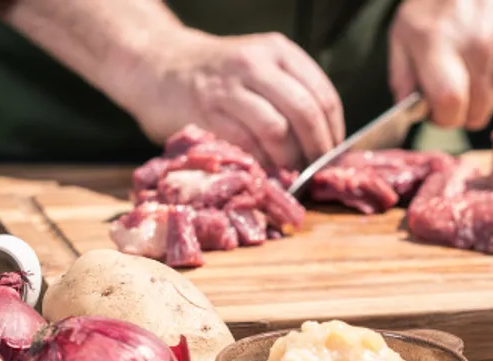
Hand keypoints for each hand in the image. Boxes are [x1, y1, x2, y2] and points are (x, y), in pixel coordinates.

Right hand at [128, 30, 343, 168]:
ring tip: (290, 176)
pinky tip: (262, 174)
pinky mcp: (205, 113)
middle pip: (305, 112)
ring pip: (276, 131)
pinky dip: (258, 165)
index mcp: (278, 51)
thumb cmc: (214, 75)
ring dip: (288, 161)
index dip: (333, 133)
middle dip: (316, 150)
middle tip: (315, 172)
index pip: (322, 96)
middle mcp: (255, 64)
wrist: (158, 65)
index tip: (332, 157)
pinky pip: (243, 145)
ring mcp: (228, 88)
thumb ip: (288, 92)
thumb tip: (323, 142)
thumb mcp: (258, 66)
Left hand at [389, 0, 492, 129]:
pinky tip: (486, 59)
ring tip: (467, 69)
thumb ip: (402, 78)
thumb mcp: (402, 34)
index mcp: (439, 44)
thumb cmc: (435, 5)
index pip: (450, 103)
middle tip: (449, 93)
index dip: (441, 118)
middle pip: (475, 112)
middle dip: (459, 112)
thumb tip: (410, 113)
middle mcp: (478, 46)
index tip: (435, 112)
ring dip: (478, 97)